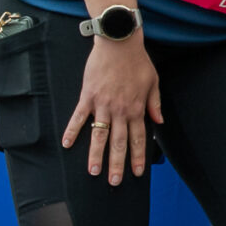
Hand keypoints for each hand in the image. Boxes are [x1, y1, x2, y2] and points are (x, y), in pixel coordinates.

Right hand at [65, 34, 162, 184]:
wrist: (119, 43)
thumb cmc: (138, 62)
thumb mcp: (154, 82)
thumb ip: (155, 104)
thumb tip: (159, 122)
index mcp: (136, 109)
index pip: (138, 139)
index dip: (138, 157)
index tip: (136, 173)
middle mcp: (120, 110)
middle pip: (119, 142)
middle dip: (117, 164)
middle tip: (115, 182)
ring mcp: (102, 104)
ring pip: (99, 135)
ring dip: (96, 155)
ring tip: (93, 172)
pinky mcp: (88, 96)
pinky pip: (79, 117)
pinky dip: (72, 131)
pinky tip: (66, 144)